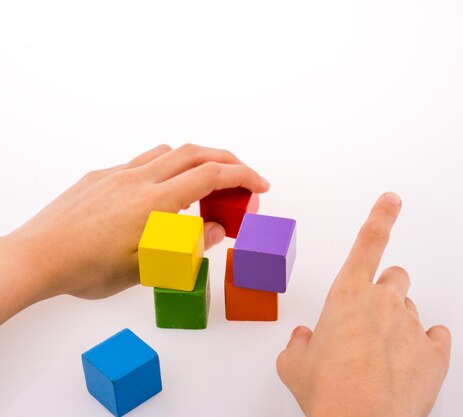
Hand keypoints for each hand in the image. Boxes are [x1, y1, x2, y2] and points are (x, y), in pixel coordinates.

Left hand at [0, 144, 269, 323]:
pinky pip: (142, 162)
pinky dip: (165, 167)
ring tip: (206, 181)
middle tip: (244, 177)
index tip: (260, 186)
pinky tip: (160, 192)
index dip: (243, 177)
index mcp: (155, 201)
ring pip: (168, 152)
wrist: (37, 257)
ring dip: (196, 159)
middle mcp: (139, 179)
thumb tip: (216, 230)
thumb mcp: (147, 268)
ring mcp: (117, 174)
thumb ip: (188, 246)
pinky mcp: (100, 177)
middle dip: (228, 161)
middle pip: (195, 153)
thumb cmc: (87, 268)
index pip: (211, 176)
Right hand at [276, 193, 450, 416]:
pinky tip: (410, 364)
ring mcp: (412, 325)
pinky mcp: (436, 352)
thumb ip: (298, 346)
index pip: (368, 242)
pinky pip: (437, 338)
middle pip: (396, 277)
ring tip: (383, 358)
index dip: (381, 217)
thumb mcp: (295, 366)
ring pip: (412, 310)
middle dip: (387, 290)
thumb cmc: (329, 392)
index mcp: (347, 295)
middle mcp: (384, 302)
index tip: (392, 200)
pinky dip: (426, 347)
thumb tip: (301, 341)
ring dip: (400, 326)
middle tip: (375, 317)